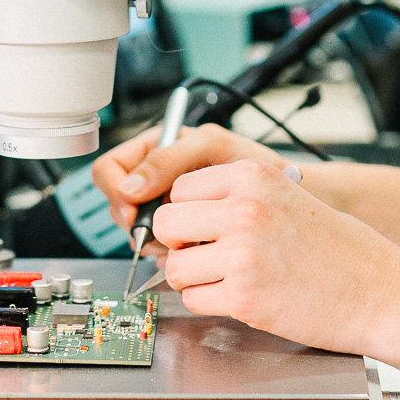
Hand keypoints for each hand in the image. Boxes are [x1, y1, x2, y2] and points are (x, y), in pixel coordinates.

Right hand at [93, 123, 289, 236]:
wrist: (290, 195)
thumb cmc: (256, 163)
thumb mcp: (213, 148)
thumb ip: (170, 159)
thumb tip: (129, 186)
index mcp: (156, 148)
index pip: (109, 169)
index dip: (115, 191)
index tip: (133, 209)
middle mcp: (156, 179)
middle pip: (117, 204)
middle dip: (135, 220)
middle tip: (160, 230)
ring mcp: (167, 208)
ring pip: (135, 229)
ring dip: (153, 238)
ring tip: (184, 236)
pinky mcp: (181, 234)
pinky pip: (158, 247)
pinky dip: (169, 251)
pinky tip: (191, 248)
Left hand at [152, 158, 399, 356]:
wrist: (382, 292)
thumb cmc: (342, 250)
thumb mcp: (288, 196)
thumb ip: (238, 197)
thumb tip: (185, 212)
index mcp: (254, 176)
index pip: (180, 187)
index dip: (187, 213)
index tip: (201, 228)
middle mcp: (244, 208)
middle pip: (167, 223)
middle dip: (180, 245)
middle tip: (207, 256)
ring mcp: (242, 253)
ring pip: (174, 267)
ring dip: (193, 278)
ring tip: (228, 279)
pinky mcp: (244, 296)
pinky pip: (194, 300)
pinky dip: (210, 303)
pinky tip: (243, 298)